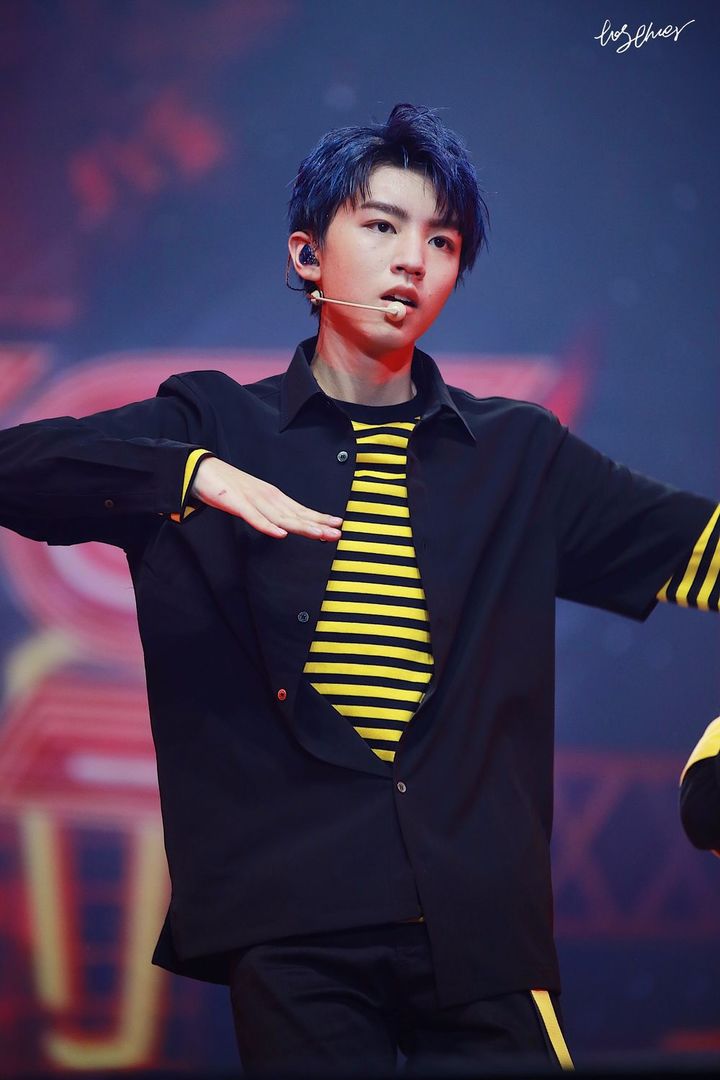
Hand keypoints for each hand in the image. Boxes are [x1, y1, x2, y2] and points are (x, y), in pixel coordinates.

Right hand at [191, 457, 342, 539]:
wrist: (201, 470)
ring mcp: (251, 499)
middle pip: (295, 514)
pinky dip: (266, 526)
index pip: (299, 510)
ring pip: (279, 516)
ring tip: (319, 534)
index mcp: (272, 496)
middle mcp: (266, 497)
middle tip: (338, 533)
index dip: (319, 518)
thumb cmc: (228, 487)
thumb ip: (268, 512)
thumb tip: (285, 524)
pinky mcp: (234, 502)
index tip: (338, 525)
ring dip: (300, 526)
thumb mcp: (253, 500)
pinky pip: (252, 516)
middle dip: (317, 524)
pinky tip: (279, 534)